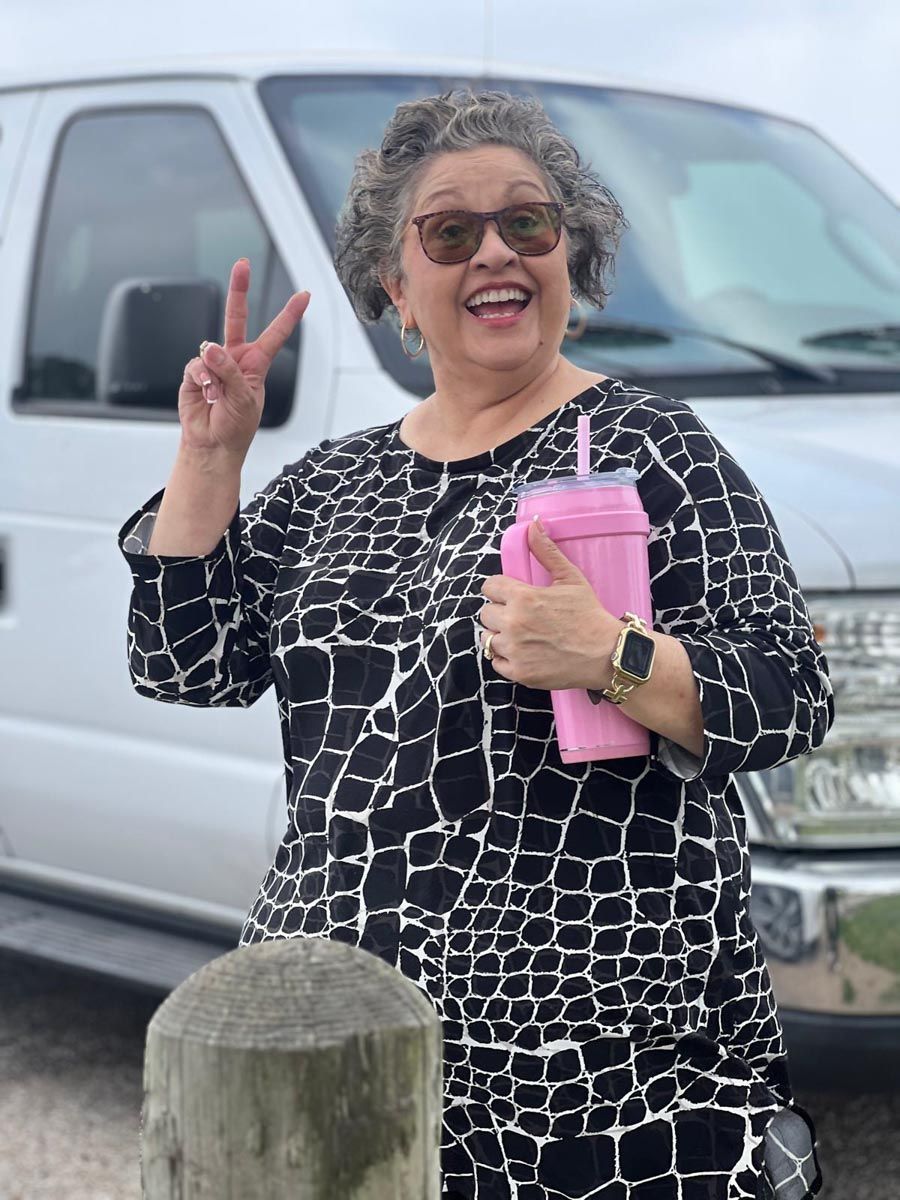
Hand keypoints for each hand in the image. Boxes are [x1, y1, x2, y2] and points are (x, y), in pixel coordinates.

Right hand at [178, 257, 310, 458]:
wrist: (213, 444)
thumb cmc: (236, 426)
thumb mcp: (246, 400)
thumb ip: (231, 372)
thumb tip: (210, 348)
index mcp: (256, 364)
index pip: (276, 334)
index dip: (289, 314)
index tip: (305, 295)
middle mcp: (235, 358)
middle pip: (237, 317)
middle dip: (239, 290)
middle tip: (242, 264)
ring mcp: (214, 364)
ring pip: (212, 350)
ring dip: (215, 372)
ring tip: (218, 395)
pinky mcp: (195, 372)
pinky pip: (197, 365)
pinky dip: (202, 380)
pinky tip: (206, 394)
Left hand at [478, 516, 621, 690]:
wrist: (606, 653)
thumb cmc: (590, 615)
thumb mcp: (570, 578)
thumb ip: (546, 552)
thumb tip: (533, 525)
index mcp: (522, 597)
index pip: (489, 587)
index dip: (500, 590)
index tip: (512, 595)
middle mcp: (513, 623)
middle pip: (486, 613)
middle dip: (500, 613)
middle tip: (521, 617)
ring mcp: (514, 650)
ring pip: (487, 639)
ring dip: (500, 636)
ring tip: (522, 635)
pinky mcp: (519, 673)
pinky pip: (496, 662)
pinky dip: (506, 658)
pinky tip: (524, 652)